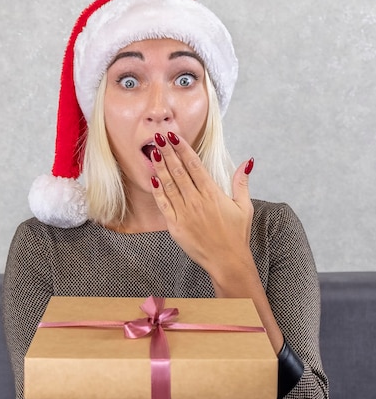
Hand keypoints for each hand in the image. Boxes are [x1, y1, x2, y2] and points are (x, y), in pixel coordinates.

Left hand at [150, 131, 254, 291]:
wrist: (227, 261)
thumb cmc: (236, 234)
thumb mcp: (244, 206)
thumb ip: (241, 182)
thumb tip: (247, 161)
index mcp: (213, 193)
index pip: (195, 165)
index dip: (183, 149)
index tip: (174, 136)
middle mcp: (197, 200)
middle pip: (179, 171)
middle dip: (168, 152)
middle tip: (158, 137)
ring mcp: (185, 213)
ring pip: (169, 185)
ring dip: (160, 167)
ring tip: (153, 152)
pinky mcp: (176, 226)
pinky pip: (164, 205)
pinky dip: (157, 191)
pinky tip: (152, 179)